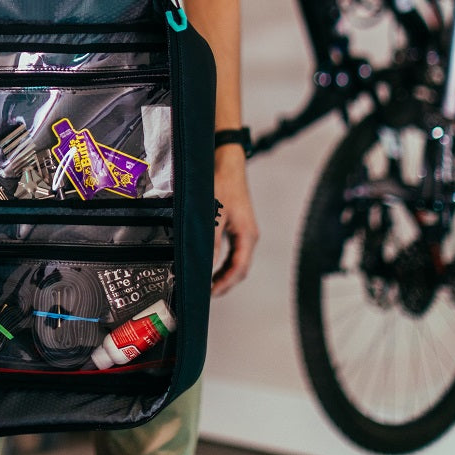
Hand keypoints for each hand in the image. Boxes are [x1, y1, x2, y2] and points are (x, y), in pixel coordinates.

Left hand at [211, 146, 258, 296]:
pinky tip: (209, 262)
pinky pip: (230, 249)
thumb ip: (212, 241)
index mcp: (248, 235)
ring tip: (207, 283)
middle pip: (239, 268)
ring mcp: (242, 230)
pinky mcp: (234, 224)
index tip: (210, 293)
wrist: (226, 162)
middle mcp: (248, 235)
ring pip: (234, 259)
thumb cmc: (223, 184)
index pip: (239, 269)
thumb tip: (206, 264)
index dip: (225, 284)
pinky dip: (220, 259)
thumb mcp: (214, 214)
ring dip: (222, 272)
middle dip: (224, 282)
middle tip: (207, 292)